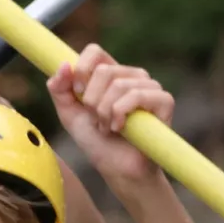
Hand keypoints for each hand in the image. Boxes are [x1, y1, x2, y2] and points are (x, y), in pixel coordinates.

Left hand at [47, 45, 171, 191]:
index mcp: (111, 74)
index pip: (95, 51)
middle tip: (97, 121)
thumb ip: (59, 90)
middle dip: (92, 102)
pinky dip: (121, 114)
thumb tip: (64, 65)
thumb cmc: (98, 143)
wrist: (118, 171)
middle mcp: (132, 75)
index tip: (78, 92)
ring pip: (118, 85)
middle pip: (104, 71)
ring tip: (108, 129)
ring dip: (105, 113)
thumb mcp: (70, 116)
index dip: (82, 69)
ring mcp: (150, 86)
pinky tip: (121, 128)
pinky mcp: (164, 100)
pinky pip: (137, 95)